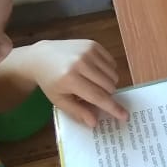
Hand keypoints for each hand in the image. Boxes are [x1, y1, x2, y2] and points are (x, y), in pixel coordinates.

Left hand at [11, 39, 128, 126]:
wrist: (42, 57)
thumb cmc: (50, 82)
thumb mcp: (59, 100)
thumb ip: (77, 112)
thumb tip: (95, 122)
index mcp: (70, 79)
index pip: (97, 96)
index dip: (112, 107)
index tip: (124, 116)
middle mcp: (81, 63)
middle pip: (109, 86)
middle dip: (107, 95)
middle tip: (95, 96)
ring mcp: (88, 51)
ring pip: (113, 75)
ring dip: (108, 83)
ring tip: (93, 83)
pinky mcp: (93, 44)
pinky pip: (112, 63)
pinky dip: (108, 71)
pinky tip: (95, 72)